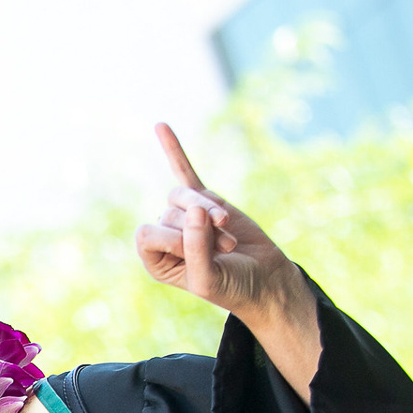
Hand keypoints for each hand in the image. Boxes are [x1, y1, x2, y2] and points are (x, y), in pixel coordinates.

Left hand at [134, 124, 319, 398]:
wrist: (265, 279)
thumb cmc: (233, 286)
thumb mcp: (209, 277)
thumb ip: (196, 247)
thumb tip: (192, 207)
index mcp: (155, 258)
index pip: (147, 234)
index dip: (174, 240)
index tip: (198, 254)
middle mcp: (166, 234)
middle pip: (168, 214)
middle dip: (201, 231)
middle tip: (226, 250)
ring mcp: (185, 216)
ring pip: (183, 197)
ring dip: (209, 212)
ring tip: (230, 233)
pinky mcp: (207, 200)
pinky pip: (186, 171)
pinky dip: (174, 150)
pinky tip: (160, 126)